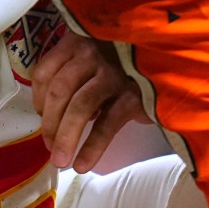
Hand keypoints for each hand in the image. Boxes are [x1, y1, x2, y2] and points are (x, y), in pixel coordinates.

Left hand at [31, 28, 145, 171]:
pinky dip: (91, 147)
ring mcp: (114, 74)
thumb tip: (52, 112)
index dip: (37, 98)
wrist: (171, 63)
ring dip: (65, 138)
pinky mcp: (133, 95)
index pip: (44, 71)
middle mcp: (93, 53)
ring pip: (79, 107)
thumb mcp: (96, 57)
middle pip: (59, 91)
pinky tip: (81, 165)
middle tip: (48, 146)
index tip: (40, 116)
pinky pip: (106, 125)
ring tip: (60, 161)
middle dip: (50, 124)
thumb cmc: (127, 63)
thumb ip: (75, 73)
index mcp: (78, 42)